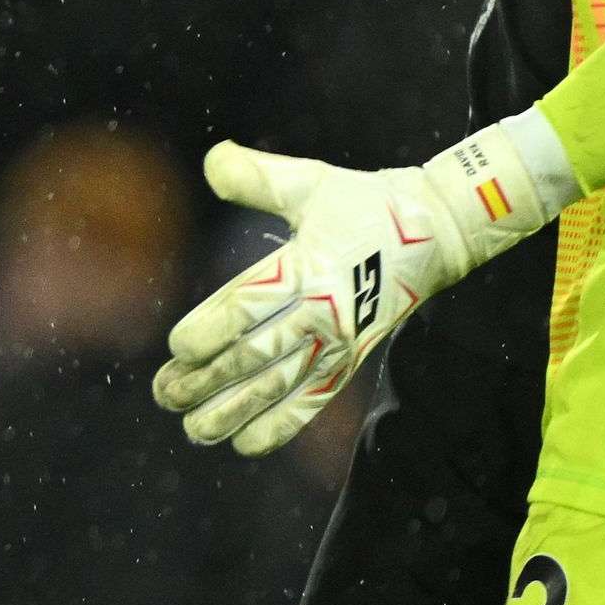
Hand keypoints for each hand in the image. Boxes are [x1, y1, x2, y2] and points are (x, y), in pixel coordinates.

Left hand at [152, 133, 560, 456]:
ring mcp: (338, 342)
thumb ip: (258, 176)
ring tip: (191, 428)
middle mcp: (323, 311)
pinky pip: (313, 402)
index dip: (211, 330)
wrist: (438, 232)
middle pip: (257, 355)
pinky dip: (279, 426)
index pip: (250, 305)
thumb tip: (213, 160)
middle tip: (165, 394)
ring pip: (280, 387)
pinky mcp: (351, 361)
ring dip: (233, 411)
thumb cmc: (364, 204)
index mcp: (307, 266)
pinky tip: (243, 444)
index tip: (178, 348)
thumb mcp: (312, 182)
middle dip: (207, 380)